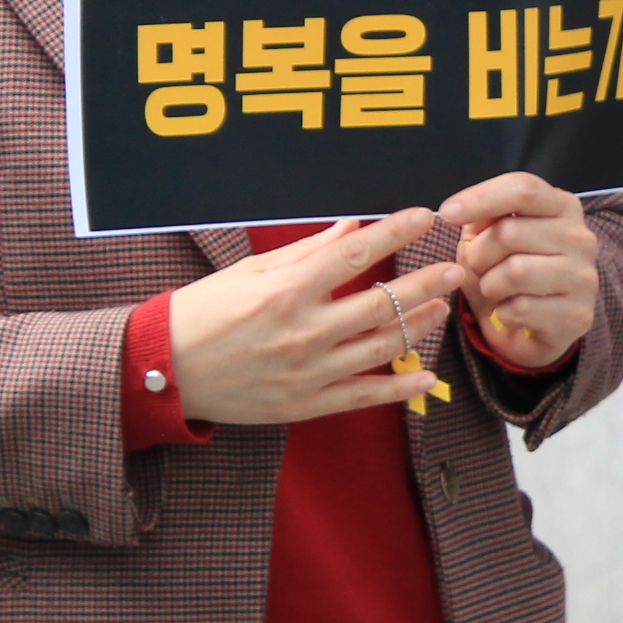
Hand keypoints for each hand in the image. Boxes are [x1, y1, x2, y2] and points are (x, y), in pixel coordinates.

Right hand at [168, 211, 468, 424]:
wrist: (166, 370)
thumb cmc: (203, 312)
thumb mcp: (250, 271)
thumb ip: (306, 250)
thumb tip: (352, 225)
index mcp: (287, 290)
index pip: (356, 255)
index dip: (396, 233)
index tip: (424, 218)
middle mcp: (303, 331)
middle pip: (382, 303)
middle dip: (426, 282)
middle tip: (457, 267)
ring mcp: (308, 372)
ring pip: (382, 347)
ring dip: (420, 325)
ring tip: (443, 307)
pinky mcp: (306, 404)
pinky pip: (365, 396)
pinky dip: (400, 389)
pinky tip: (427, 377)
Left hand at [439, 173, 600, 369]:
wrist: (535, 328)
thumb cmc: (510, 272)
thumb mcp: (491, 237)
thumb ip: (483, 218)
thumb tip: (462, 210)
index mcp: (563, 207)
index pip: (523, 189)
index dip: (481, 198)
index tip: (447, 213)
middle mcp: (581, 238)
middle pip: (510, 232)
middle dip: (478, 255)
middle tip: (477, 269)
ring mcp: (584, 278)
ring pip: (515, 271)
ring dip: (489, 285)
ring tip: (494, 291)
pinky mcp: (578, 315)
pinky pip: (520, 309)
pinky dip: (503, 313)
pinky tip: (512, 313)